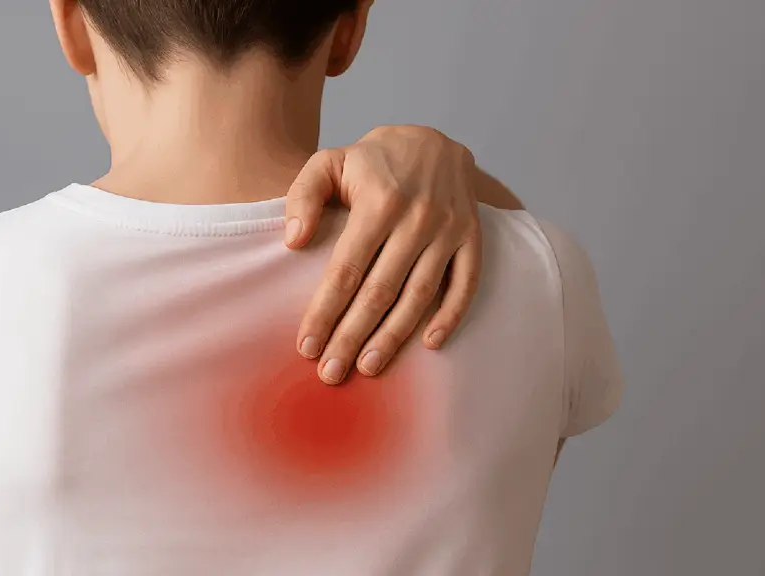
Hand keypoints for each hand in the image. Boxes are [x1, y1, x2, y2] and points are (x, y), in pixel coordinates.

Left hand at [285, 125, 482, 384]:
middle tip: (331, 373)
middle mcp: (417, 218)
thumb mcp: (329, 162)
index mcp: (378, 201)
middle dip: (352, 336)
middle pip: (379, 291)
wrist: (433, 138)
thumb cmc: (372, 161)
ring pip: (418, 295)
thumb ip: (303, 196)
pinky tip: (430, 344)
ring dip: (394, 336)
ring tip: (369, 367)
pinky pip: (464, 284)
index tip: (306, 346)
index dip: (325, 311)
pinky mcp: (472, 238)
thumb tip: (293, 241)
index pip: (346, 270)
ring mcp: (448, 230)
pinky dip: (450, 316)